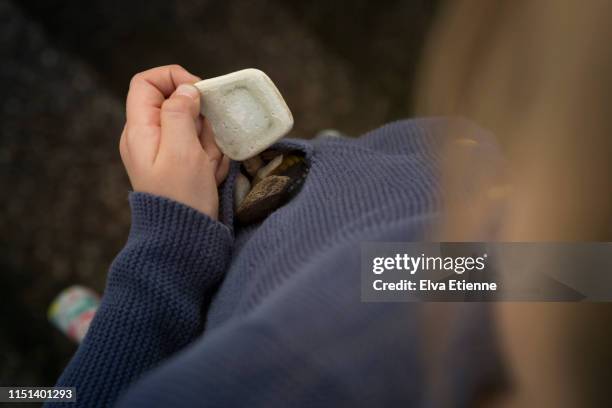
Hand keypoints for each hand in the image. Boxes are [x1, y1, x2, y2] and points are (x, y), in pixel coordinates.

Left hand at [120, 65, 229, 218]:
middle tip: (204, 147)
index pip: (147, 82)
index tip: (200, 93)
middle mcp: (148, 137)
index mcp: (140, 130)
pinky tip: (209, 176)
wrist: (185, 239)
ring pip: (195, 127)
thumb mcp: (182, 149)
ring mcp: (166, 152)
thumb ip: (180, 112)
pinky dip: (211, 159)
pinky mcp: (181, 165)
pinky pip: (202, 148)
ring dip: (209, 144)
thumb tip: (187, 89)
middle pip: (178, 105)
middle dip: (201, 122)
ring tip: (207, 168)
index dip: (173, 78)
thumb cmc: (182, 196)